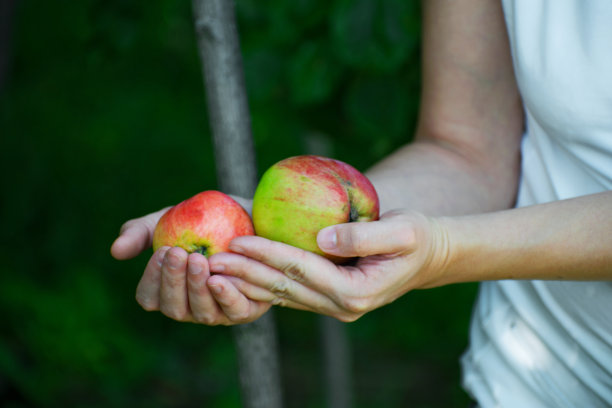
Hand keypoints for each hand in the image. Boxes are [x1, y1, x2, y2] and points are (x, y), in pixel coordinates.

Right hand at [110, 197, 269, 324]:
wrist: (249, 216)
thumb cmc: (203, 219)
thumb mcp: (168, 219)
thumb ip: (140, 232)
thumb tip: (116, 251)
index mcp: (168, 291)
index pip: (149, 297)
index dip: (152, 279)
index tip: (162, 251)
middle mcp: (191, 307)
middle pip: (174, 309)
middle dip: (174, 282)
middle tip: (180, 253)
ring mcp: (218, 312)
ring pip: (203, 314)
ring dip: (198, 288)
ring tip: (200, 260)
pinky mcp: (245, 310)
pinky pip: (235, 311)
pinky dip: (226, 297)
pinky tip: (220, 277)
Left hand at [209, 210, 450, 321]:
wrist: (428, 257)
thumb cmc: (417, 238)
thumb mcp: (403, 231)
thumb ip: (364, 234)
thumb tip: (323, 237)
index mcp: (356, 291)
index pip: (303, 270)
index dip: (269, 254)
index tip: (239, 240)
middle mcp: (341, 305)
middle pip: (285, 286)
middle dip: (246, 272)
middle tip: (212, 260)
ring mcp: (333, 306)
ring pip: (283, 294)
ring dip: (248, 280)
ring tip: (216, 269)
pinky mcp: (328, 298)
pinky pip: (290, 292)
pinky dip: (264, 282)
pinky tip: (241, 273)